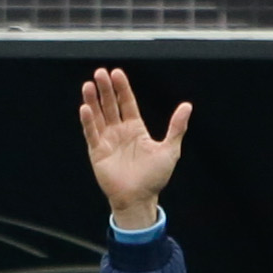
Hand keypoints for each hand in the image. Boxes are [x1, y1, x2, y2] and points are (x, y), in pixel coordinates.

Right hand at [78, 67, 191, 228]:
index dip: (122, 88)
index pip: (127, 103)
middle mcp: (119, 131)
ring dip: (93, 100)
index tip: (117, 73)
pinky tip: (86, 108)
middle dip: (106, 89)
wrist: (140, 199)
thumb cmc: (155, 178)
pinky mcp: (97, 152)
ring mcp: (107, 140)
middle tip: (101, 73)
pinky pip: (91, 133)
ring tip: (89, 85)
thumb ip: (176, 127)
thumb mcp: (170, 150)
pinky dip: (88, 121)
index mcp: (136, 129)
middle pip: (111, 105)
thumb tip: (187, 106)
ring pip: (98, 116)